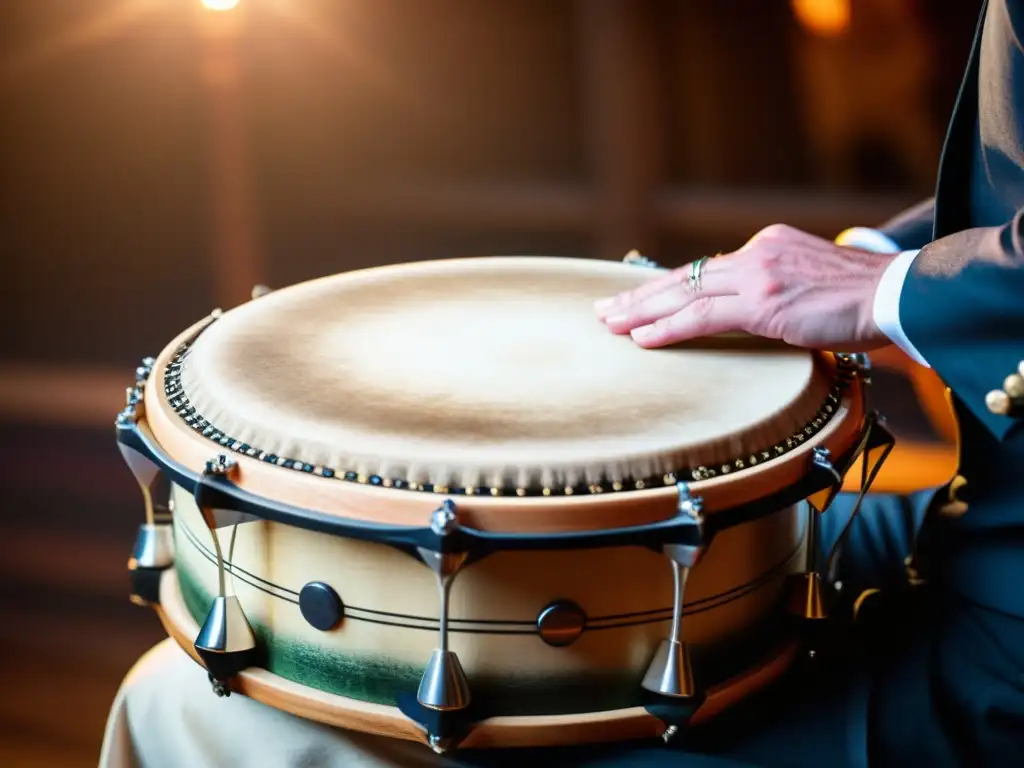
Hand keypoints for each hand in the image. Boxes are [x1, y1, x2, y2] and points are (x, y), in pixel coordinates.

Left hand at [594, 224, 895, 351]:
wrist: (897, 293)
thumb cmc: (861, 298)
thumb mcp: (809, 283)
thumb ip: (775, 291)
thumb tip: (754, 313)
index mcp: (765, 247)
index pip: (704, 270)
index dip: (667, 287)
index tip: (638, 299)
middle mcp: (755, 254)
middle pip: (684, 276)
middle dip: (639, 296)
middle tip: (604, 309)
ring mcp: (758, 275)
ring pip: (684, 294)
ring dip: (642, 313)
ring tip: (610, 325)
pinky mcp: (764, 302)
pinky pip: (703, 316)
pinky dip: (669, 328)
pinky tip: (643, 338)